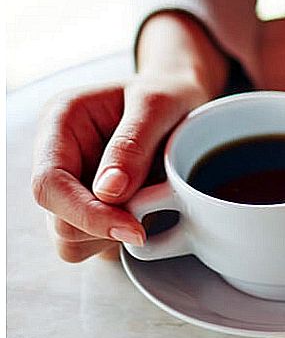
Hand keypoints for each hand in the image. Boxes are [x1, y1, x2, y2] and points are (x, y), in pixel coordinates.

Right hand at [31, 12, 228, 261]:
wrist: (182, 97)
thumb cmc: (170, 93)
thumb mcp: (160, 104)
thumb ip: (132, 144)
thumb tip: (108, 192)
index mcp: (60, 122)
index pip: (49, 183)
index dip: (87, 214)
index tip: (134, 228)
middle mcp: (56, 156)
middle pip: (57, 219)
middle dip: (106, 227)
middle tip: (155, 209)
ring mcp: (69, 184)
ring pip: (70, 239)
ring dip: (113, 236)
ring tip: (152, 202)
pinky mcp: (86, 205)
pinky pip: (91, 244)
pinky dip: (119, 239)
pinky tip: (146, 212)